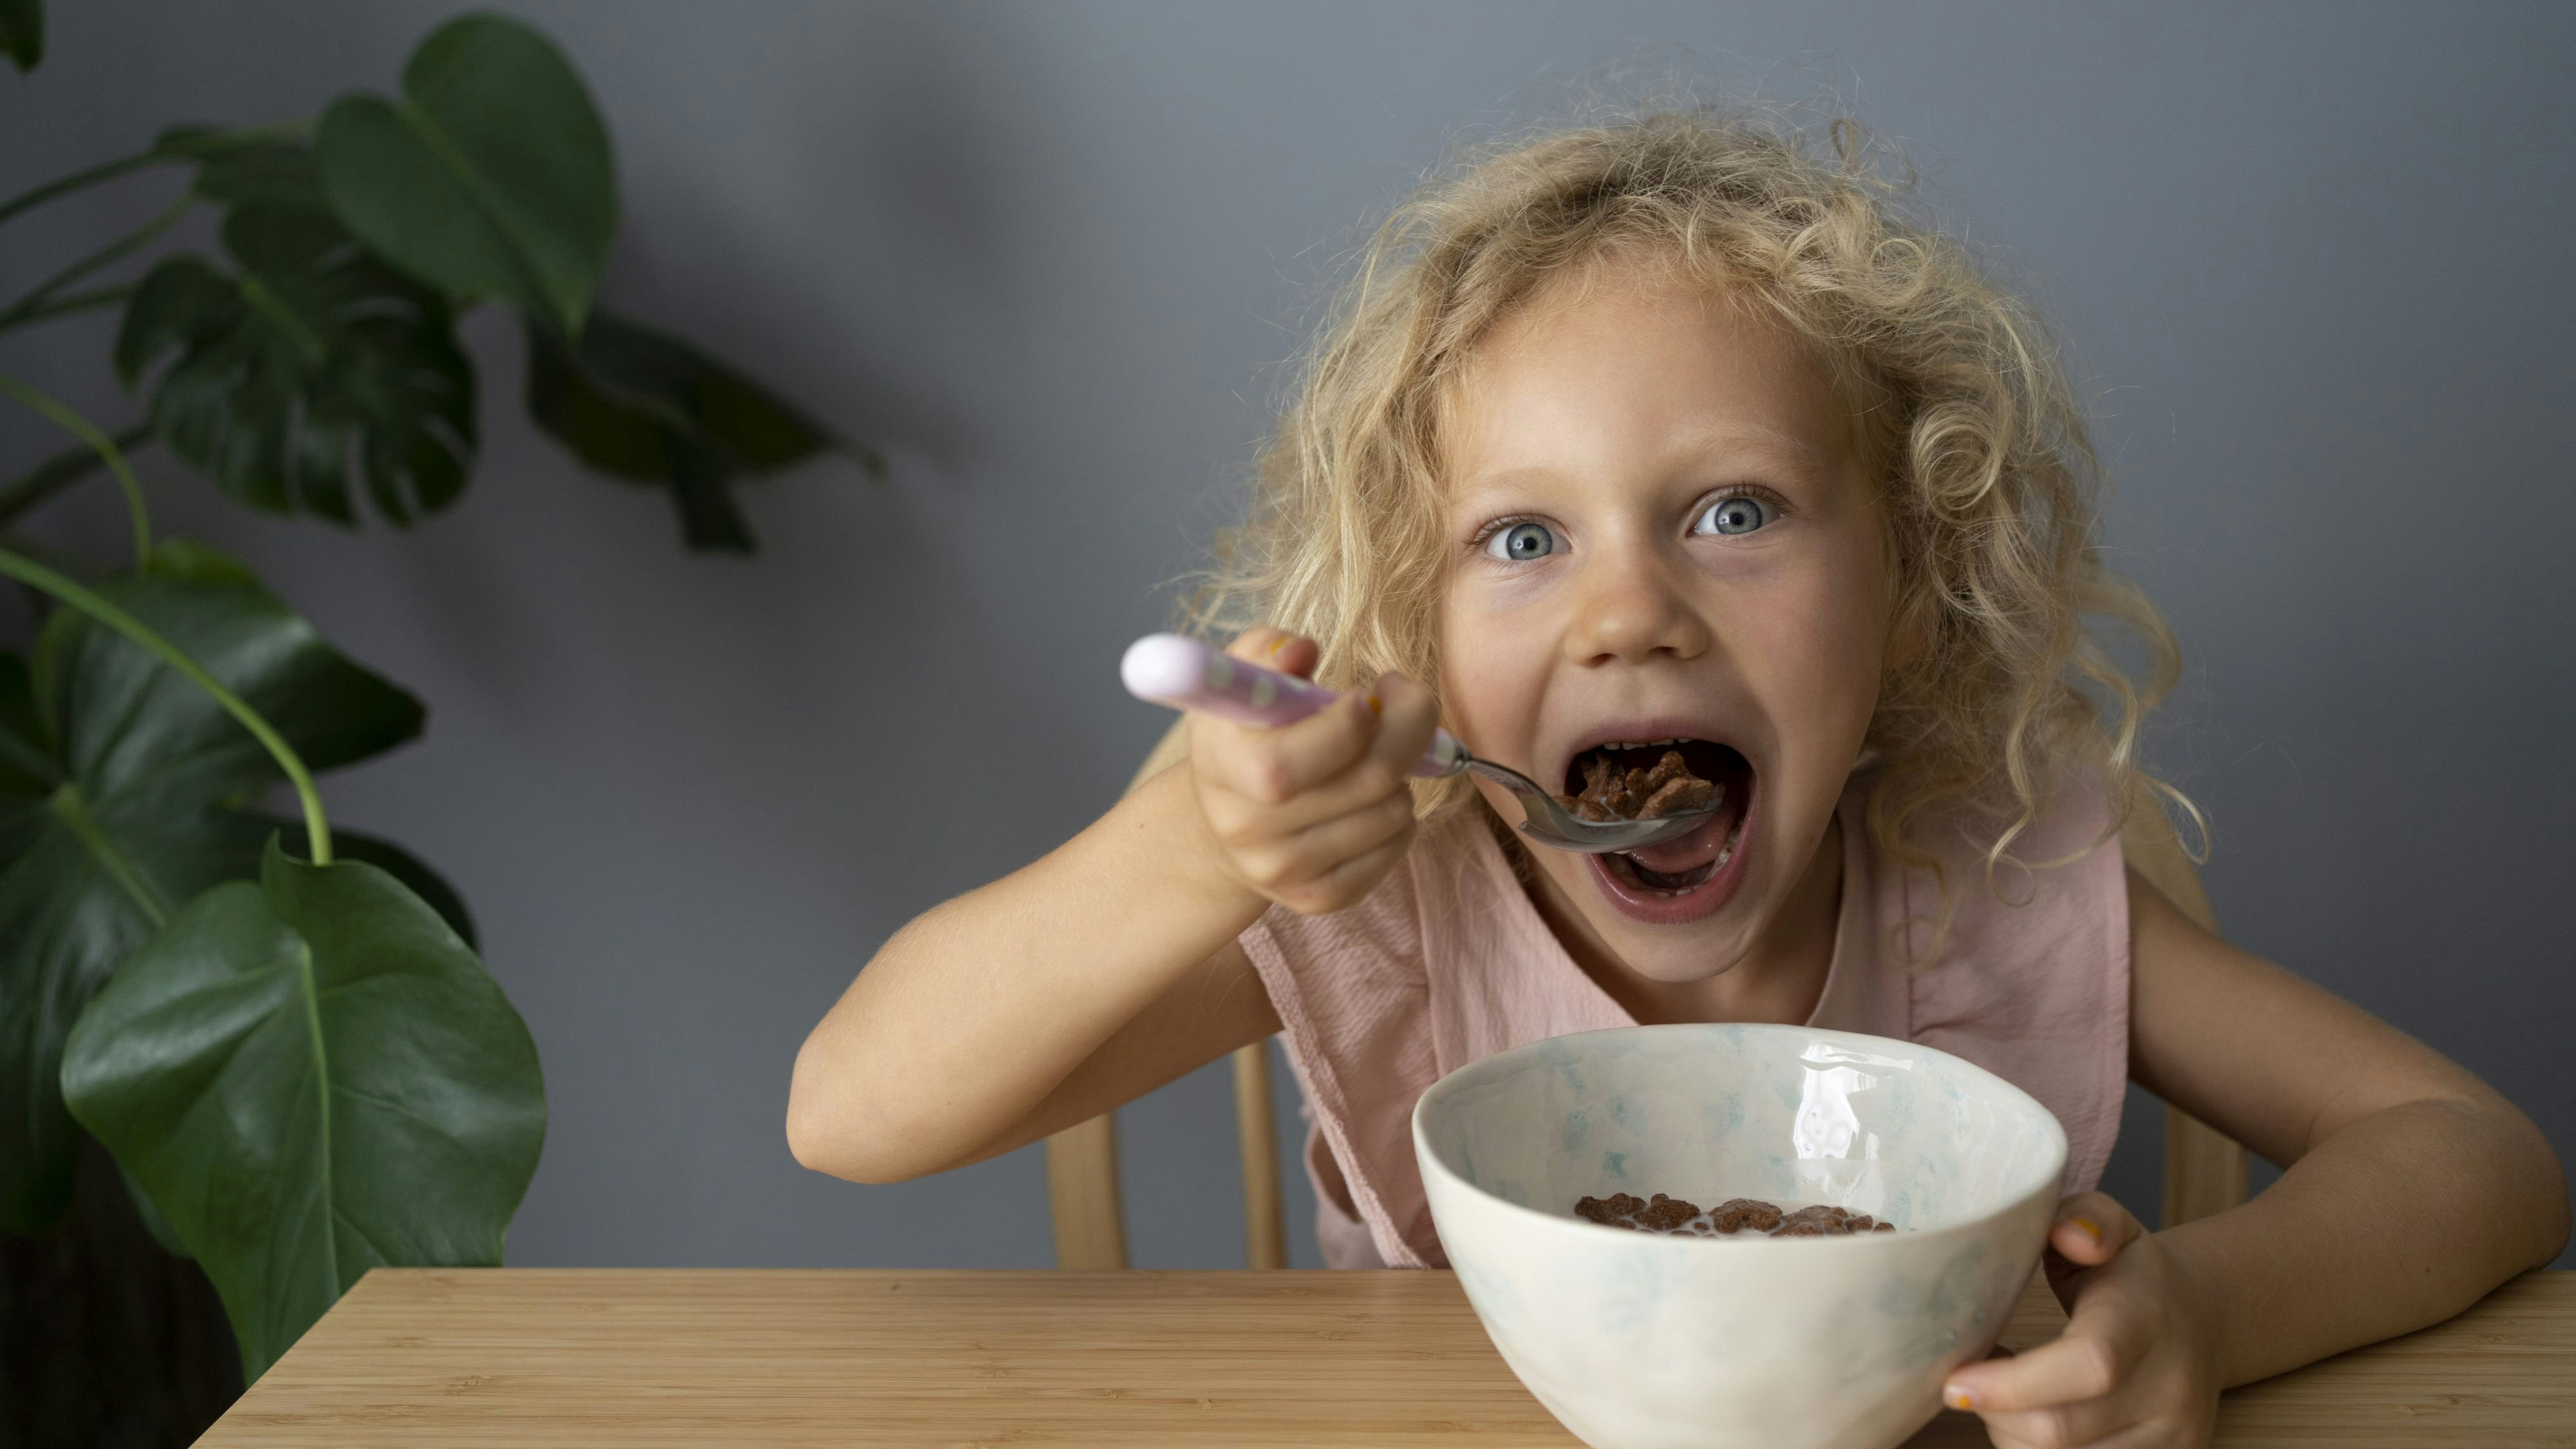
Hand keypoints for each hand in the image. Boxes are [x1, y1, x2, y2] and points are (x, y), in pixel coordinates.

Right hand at [1184, 628, 1438, 914]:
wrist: (1224, 825)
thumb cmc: (1245, 737)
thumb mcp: (1241, 686)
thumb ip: (1264, 654)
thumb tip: (1299, 652)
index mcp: (1223, 767)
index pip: (1292, 761)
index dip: (1348, 721)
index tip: (1363, 694)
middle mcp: (1247, 828)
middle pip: (1368, 778)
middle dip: (1408, 728)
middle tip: (1405, 701)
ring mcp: (1284, 871)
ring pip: (1392, 811)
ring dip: (1400, 774)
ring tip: (1370, 758)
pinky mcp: (1320, 898)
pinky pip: (1397, 847)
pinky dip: (1400, 816)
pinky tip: (1370, 799)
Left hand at [1942, 1193, 2221, 1448]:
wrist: (2202, 1320)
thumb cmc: (2133, 1274)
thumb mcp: (2111, 1226)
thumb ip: (2085, 1215)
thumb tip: (2069, 1234)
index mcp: (2146, 1320)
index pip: (2088, 1364)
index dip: (2014, 1384)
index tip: (1956, 1381)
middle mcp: (2170, 1389)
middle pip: (2061, 1432)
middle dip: (1995, 1413)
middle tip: (1968, 1379)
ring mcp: (2173, 1438)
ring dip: (2012, 1437)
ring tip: (2004, 1395)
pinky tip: (2028, 1418)